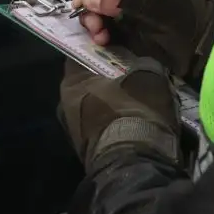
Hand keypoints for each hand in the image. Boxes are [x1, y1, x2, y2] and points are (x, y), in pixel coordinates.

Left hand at [59, 59, 181, 170]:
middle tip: (134, 77)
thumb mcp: (148, 76)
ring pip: (97, 107)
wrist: (134, 163)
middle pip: (89, 83)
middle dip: (110, 81)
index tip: (120, 50)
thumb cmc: (135, 110)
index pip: (82, 55)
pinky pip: (104, 128)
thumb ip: (142, 64)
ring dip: (115, 104)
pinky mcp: (88, 153)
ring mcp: (74, 132)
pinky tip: (138, 124)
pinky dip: (118, 124)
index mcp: (71, 82)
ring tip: (141, 103)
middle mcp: (65, 105)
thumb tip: (143, 64)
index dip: (102, 50)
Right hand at [72, 0, 213, 80]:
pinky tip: (101, 36)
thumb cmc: (185, 13)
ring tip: (97, 30)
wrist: (202, 45)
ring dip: (91, 13)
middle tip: (93, 15)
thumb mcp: (155, 0)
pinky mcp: (121, 10)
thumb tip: (88, 0)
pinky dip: (97, 24)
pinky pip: (98, 12)